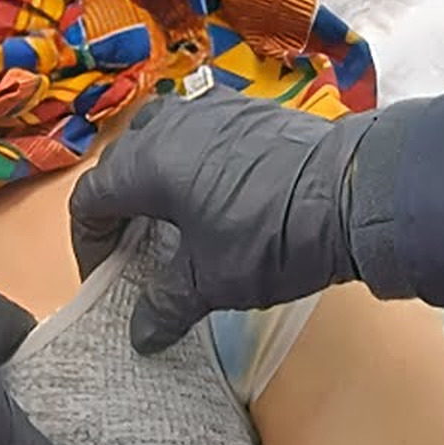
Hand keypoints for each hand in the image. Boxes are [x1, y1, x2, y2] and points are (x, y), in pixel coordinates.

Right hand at [68, 86, 377, 353]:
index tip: (105, 273)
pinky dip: (190, 160)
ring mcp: (211, 109)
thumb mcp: (212, 281)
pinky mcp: (247, 109)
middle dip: (119, 209)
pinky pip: (197, 129)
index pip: (91, 199)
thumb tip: (142, 334)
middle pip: (120, 165)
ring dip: (153, 177)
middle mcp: (171, 126)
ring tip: (171, 219)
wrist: (355, 192)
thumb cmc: (275, 235)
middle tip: (134, 251)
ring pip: (158, 138)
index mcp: (148, 164)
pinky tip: (214, 195)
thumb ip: (166, 305)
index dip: (88, 241)